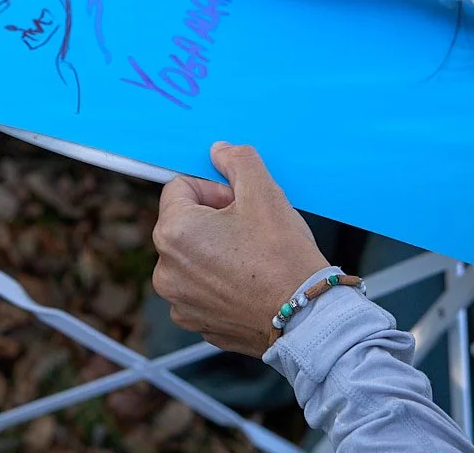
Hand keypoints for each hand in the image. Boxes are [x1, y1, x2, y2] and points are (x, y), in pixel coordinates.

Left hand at [152, 142, 329, 355]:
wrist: (308, 319)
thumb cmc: (283, 256)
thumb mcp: (264, 192)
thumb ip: (237, 160)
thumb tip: (219, 151)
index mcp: (173, 232)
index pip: (180, 188)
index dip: (214, 189)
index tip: (241, 203)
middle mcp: (165, 270)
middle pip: (185, 223)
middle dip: (216, 219)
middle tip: (252, 228)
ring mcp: (179, 301)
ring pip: (193, 257)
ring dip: (216, 250)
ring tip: (252, 257)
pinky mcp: (196, 322)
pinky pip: (201, 288)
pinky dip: (219, 282)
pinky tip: (249, 283)